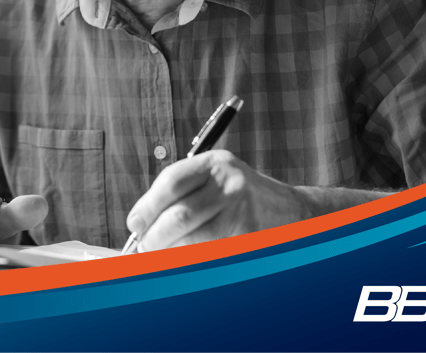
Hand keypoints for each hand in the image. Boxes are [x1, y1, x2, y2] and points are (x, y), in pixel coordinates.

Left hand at [126, 149, 304, 250]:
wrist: (291, 210)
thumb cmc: (240, 196)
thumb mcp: (213, 180)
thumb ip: (180, 194)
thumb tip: (141, 223)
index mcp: (215, 163)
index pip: (171, 182)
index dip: (147, 206)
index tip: (134, 224)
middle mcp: (230, 185)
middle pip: (179, 216)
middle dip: (154, 237)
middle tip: (144, 248)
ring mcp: (242, 213)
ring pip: (193, 241)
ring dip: (170, 253)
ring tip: (162, 256)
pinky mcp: (249, 239)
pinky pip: (210, 254)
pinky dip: (191, 261)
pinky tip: (185, 260)